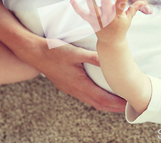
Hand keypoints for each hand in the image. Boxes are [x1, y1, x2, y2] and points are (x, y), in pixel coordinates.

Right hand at [12, 37, 126, 111]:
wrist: (32, 53)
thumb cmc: (53, 51)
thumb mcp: (75, 52)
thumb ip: (93, 57)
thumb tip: (109, 59)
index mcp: (78, 83)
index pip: (102, 99)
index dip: (116, 104)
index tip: (128, 105)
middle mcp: (74, 89)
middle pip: (98, 104)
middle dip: (113, 107)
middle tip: (127, 107)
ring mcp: (69, 89)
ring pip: (90, 101)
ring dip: (105, 104)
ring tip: (117, 103)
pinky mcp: (66, 85)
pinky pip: (84, 96)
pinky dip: (95, 98)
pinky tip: (98, 94)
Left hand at [71, 0, 145, 41]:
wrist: (111, 43)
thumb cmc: (121, 29)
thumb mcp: (128, 19)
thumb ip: (134, 8)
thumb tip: (144, 2)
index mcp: (118, 16)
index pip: (122, 4)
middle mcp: (108, 18)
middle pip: (106, 3)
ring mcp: (98, 20)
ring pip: (93, 8)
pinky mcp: (91, 21)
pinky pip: (83, 14)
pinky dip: (77, 8)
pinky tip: (72, 1)